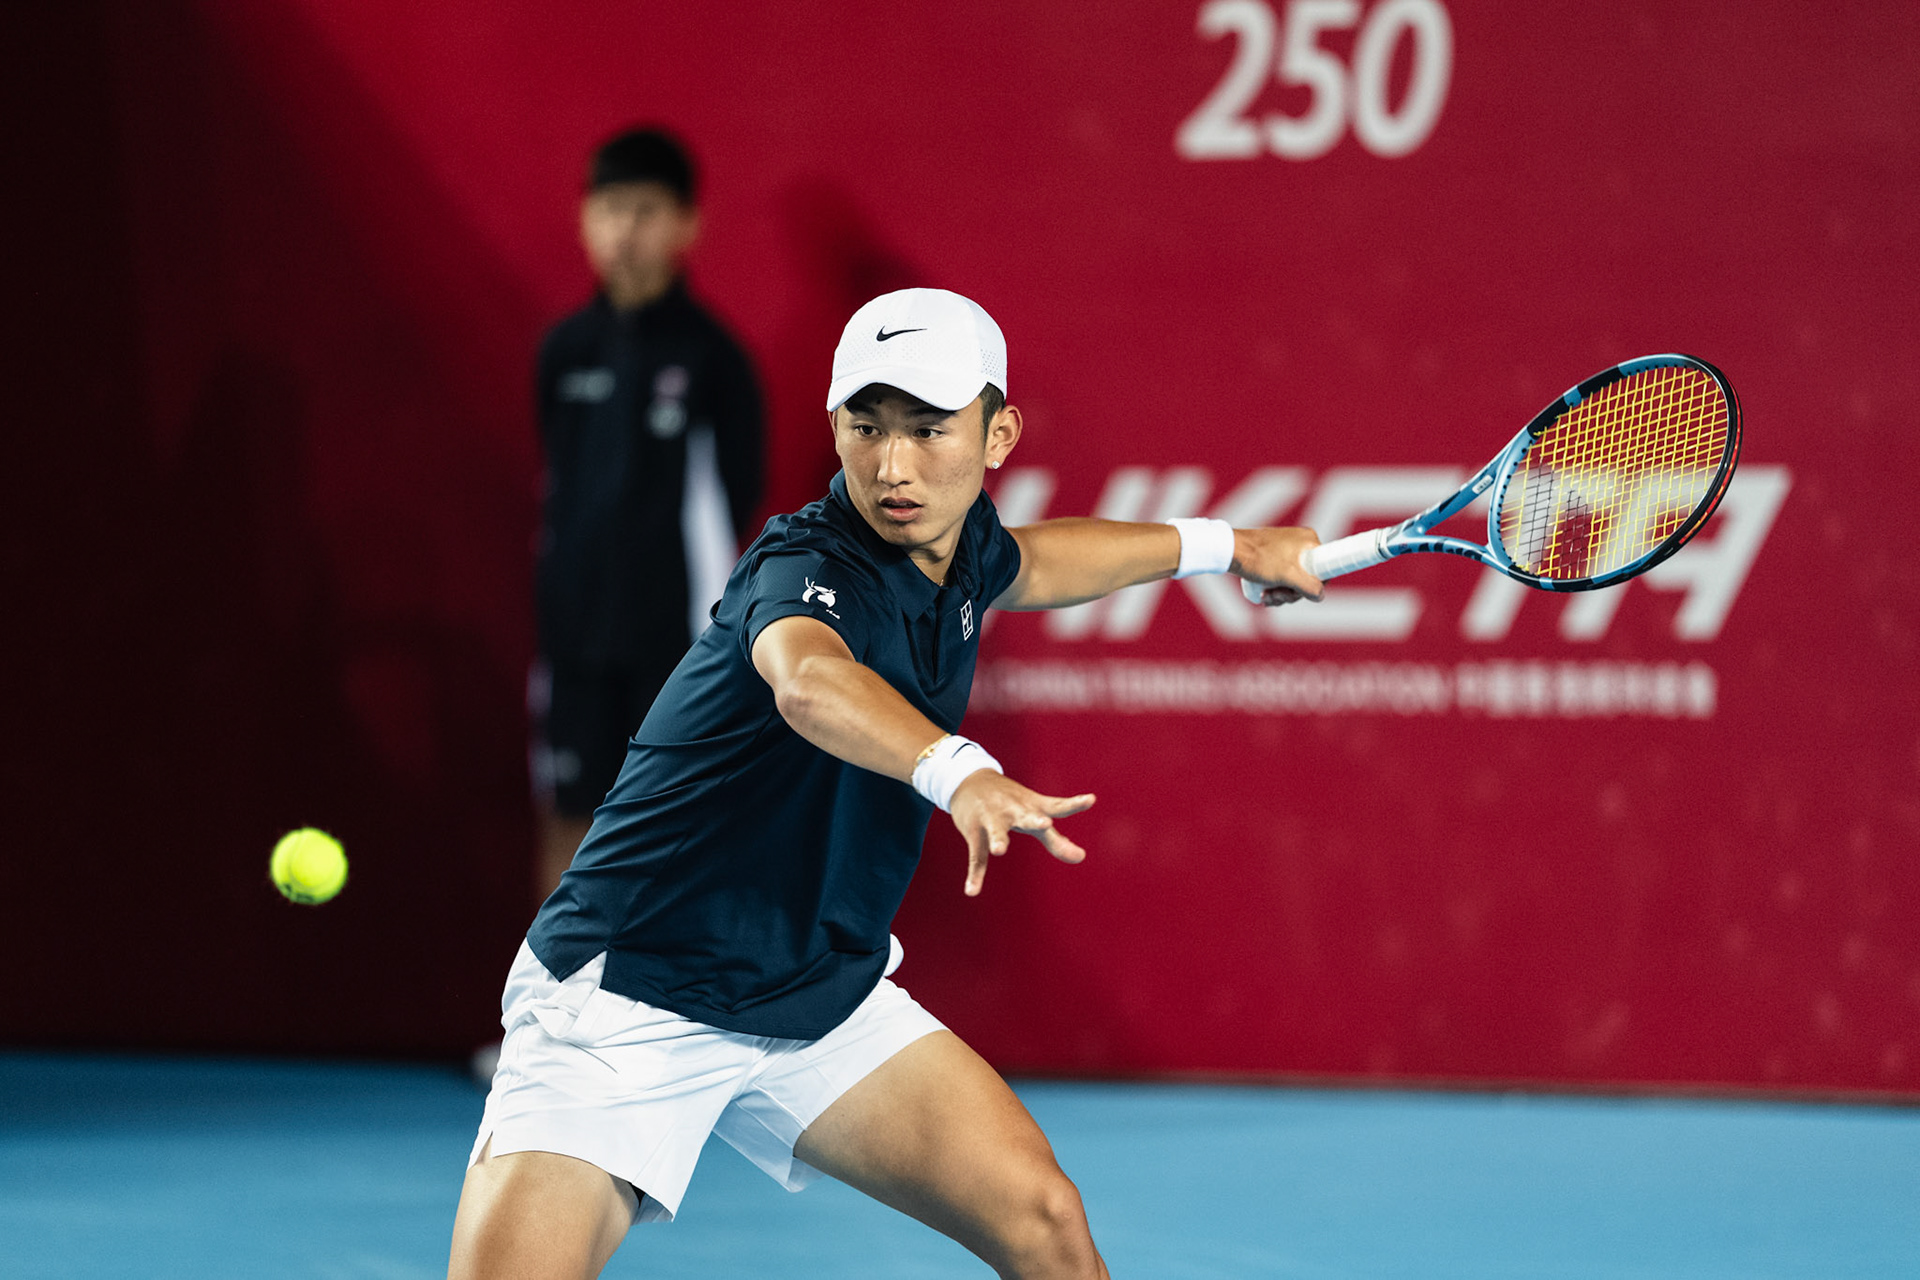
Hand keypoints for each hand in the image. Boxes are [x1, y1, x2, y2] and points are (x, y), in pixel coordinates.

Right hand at [948, 772, 1095, 895]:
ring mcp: (992, 819)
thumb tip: (1080, 857)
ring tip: (999, 850)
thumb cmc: (1010, 802)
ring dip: (998, 839)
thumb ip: (1056, 839)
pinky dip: (975, 875)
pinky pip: (976, 856)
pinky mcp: (973, 831)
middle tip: (1045, 823)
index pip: (1056, 805)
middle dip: (1034, 820)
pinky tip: (972, 891)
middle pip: (1026, 816)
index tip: (1091, 800)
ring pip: (995, 831)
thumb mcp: (1033, 815)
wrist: (969, 780)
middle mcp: (1013, 810)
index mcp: (1031, 805)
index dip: (1074, 803)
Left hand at [1232, 526, 1324, 604]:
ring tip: (1266, 596)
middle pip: (1307, 578)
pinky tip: (1264, 594)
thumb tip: (1320, 595)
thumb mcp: (1288, 576)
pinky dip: (1275, 587)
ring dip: (1281, 593)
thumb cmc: (1259, 559)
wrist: (1229, 550)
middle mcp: (1301, 542)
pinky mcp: (1274, 555)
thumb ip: (1310, 587)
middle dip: (1291, 593)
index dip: (1313, 587)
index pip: (1324, 569)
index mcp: (1309, 540)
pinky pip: (1282, 575)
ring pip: (1293, 580)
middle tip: (1277, 596)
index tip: (1297, 593)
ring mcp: (1287, 549)